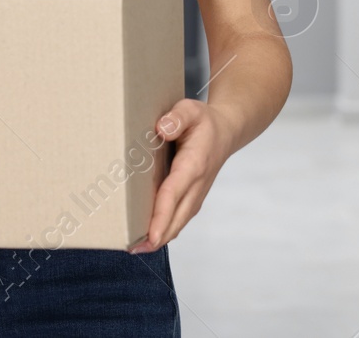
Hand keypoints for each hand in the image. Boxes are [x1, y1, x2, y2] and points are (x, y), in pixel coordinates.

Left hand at [128, 97, 238, 252]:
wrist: (227, 132)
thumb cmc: (204, 122)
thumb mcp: (191, 110)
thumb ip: (177, 118)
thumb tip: (161, 129)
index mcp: (194, 165)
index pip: (174, 194)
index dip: (161, 216)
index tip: (150, 237)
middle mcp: (196, 185)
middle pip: (176, 218)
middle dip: (156, 236)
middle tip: (131, 249)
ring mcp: (196, 195)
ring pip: (178, 223)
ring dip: (159, 237)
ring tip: (135, 248)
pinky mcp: (192, 198)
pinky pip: (178, 219)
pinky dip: (164, 230)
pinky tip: (148, 238)